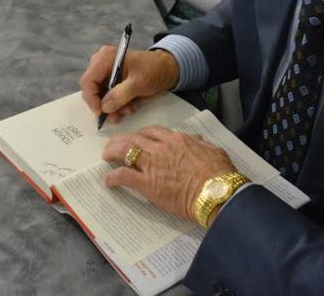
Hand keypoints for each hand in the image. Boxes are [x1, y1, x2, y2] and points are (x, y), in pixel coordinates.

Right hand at [80, 48, 178, 120]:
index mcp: (106, 58)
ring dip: (112, 108)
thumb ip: (120, 95)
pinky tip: (129, 106)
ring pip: (99, 97)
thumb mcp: (139, 83)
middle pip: (92, 90)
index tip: (101, 114)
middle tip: (117, 116)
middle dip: (104, 105)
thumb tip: (104, 107)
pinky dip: (117, 106)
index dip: (91, 99)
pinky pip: (107, 98)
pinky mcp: (112, 83)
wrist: (166, 69)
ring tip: (128, 110)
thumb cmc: (154, 70)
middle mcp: (102, 65)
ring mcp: (106, 74)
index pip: (88, 80)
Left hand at [102, 125, 236, 221]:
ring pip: (126, 151)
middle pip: (135, 138)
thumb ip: (201, 144)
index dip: (141, 134)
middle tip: (114, 145)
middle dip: (122, 140)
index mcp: (177, 140)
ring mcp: (152, 164)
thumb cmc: (218, 172)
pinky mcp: (146, 183)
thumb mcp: (212, 150)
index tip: (137, 138)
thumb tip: (197, 139)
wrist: (215, 191)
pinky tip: (108, 180)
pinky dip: (114, 177)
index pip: (153, 132)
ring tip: (106, 156)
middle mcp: (161, 148)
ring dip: (113, 152)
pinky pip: (124, 176)